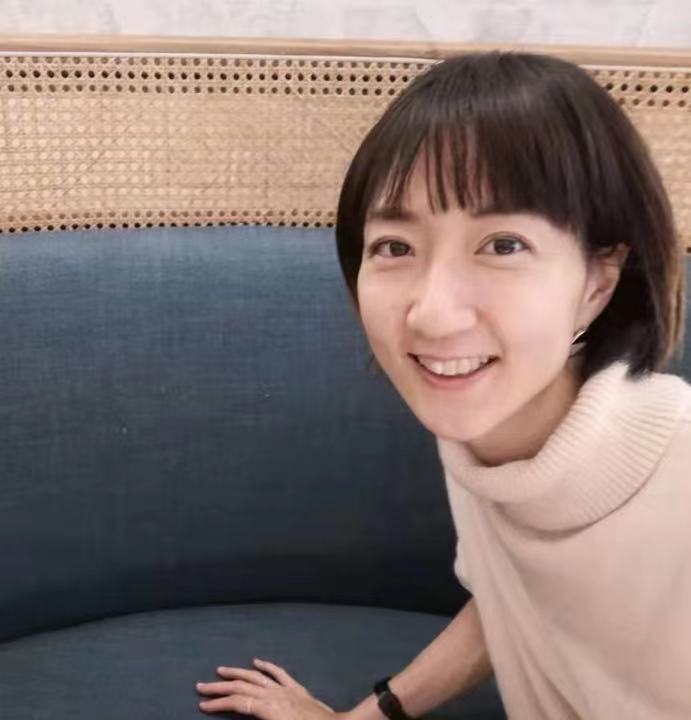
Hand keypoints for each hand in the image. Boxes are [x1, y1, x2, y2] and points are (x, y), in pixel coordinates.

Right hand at [196, 657, 342, 718]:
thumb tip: (243, 713)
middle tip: (201, 686)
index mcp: (270, 708)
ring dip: (238, 673)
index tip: (202, 704)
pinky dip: (266, 666)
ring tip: (221, 671)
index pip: (238, 703)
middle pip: (242, 687)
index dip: (219, 703)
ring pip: (257, 677)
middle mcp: (275, 695)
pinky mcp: (298, 689)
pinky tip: (256, 661)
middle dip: (220, 687)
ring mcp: (287, 690)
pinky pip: (279, 673)